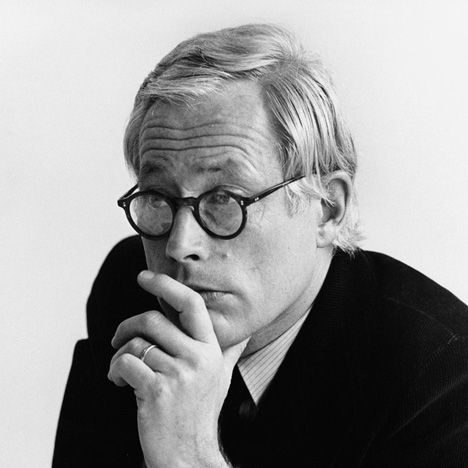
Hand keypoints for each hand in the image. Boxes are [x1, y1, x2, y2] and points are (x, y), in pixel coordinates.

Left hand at [107, 270, 248, 467]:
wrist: (187, 454)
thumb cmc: (199, 412)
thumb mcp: (220, 377)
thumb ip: (229, 350)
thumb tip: (246, 331)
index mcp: (212, 349)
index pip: (191, 305)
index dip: (166, 285)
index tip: (144, 277)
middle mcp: (198, 358)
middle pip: (154, 320)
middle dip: (128, 326)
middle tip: (118, 336)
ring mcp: (178, 374)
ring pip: (136, 344)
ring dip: (119, 354)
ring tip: (120, 368)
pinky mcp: (156, 390)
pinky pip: (125, 364)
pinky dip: (114, 370)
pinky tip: (118, 382)